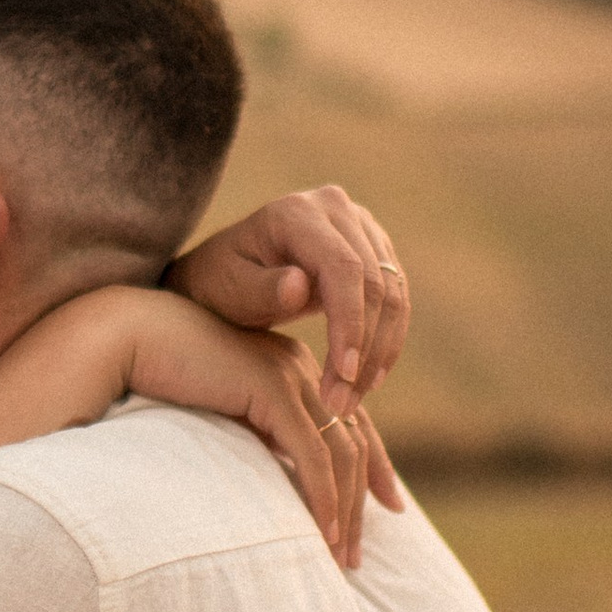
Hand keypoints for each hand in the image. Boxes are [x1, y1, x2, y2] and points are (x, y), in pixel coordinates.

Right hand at [0, 287, 384, 564]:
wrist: (118, 337)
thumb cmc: (150, 377)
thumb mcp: (212, 410)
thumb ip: (241, 431)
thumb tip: (256, 476)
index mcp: (287, 366)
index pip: (348, 420)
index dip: (372, 465)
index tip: (386, 503)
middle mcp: (297, 365)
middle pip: (355, 438)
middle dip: (364, 498)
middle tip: (358, 554)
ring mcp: (288, 373)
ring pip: (340, 451)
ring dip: (345, 510)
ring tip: (340, 557)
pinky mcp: (270, 388)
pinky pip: (312, 453)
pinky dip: (323, 497)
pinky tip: (323, 531)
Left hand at [168, 184, 409, 416]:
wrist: (223, 275)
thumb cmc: (218, 284)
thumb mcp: (227, 290)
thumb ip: (260, 289)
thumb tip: (300, 284)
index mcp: (296, 213)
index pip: (343, 268)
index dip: (351, 322)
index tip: (344, 374)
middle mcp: (334, 207)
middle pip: (375, 281)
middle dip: (365, 349)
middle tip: (342, 404)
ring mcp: (358, 224)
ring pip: (392, 292)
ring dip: (380, 352)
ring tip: (352, 400)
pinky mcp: (371, 247)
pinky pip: (393, 297)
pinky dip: (385, 341)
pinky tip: (367, 379)